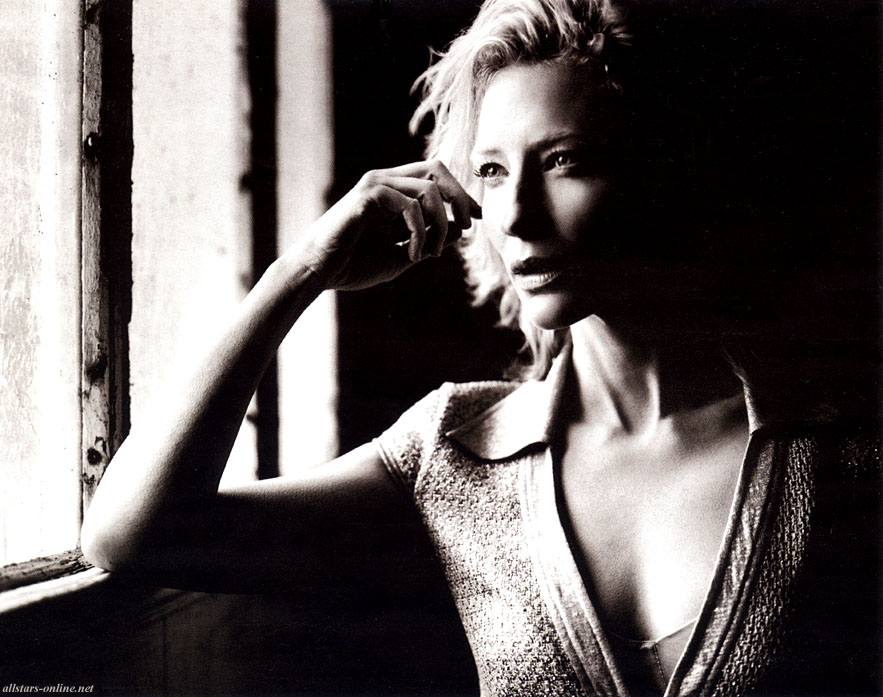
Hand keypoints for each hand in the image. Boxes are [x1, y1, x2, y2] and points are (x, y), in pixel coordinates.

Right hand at [300, 160, 480, 290]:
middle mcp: (385, 181)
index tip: (477, 218)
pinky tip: (413, 254)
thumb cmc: (355, 265)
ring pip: (428, 188)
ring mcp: (375, 185)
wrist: (321, 272)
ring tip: (432, 253)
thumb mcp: (403, 254)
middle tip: (468, 225)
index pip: (436, 177)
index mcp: (393, 191)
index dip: (461, 194)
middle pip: (437, 169)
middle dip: (460, 197)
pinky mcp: (367, 195)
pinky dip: (419, 232)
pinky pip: (410, 204)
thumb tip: (460, 230)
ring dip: (440, 224)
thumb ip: (429, 241)